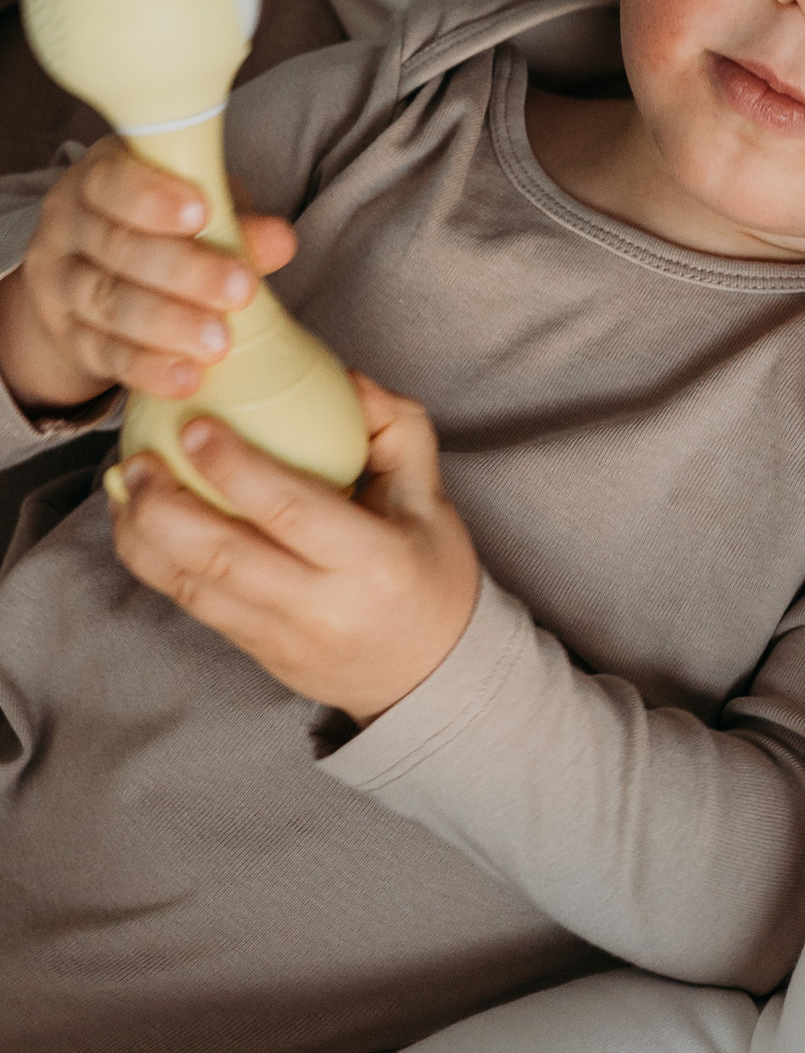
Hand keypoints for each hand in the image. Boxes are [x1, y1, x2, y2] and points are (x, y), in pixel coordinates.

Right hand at [0, 142, 296, 415]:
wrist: (88, 280)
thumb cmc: (156, 226)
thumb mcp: (193, 208)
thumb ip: (232, 218)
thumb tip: (279, 240)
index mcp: (96, 178)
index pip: (113, 182)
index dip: (154, 198)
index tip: (202, 213)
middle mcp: (68, 227)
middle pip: (119, 248)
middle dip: (184, 270)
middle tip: (241, 290)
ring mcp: (59, 284)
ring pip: (109, 303)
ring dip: (169, 324)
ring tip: (219, 342)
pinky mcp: (66, 337)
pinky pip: (104, 353)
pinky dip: (147, 369)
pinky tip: (185, 378)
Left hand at [110, 376, 479, 722]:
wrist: (426, 674)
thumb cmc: (430, 574)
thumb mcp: (432, 499)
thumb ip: (397, 429)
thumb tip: (345, 377)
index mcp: (371, 560)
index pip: (290, 510)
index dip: (234, 468)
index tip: (197, 427)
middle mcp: (320, 604)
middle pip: (222, 555)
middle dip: (165, 505)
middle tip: (137, 459)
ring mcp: (280, 635)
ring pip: (192, 586)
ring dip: (143, 535)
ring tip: (124, 485)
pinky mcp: (253, 650)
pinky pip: (191, 603)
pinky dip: (153, 562)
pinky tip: (137, 524)